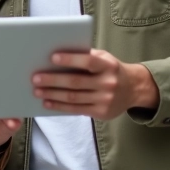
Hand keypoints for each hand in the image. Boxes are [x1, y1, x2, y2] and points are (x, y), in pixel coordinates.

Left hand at [32, 49, 158, 119]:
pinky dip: (60, 106)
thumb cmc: (111, 69)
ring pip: (73, 98)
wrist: (134, 89)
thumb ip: (86, 56)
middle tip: (35, 78)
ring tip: (37, 91)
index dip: (70, 60)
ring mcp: (105, 100)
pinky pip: (76, 110)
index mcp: (108, 66)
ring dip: (52, 95)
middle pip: (76, 82)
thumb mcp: (104, 58)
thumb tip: (56, 58)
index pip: (88, 61)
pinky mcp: (101, 113)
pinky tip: (48, 102)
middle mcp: (108, 83)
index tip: (52, 58)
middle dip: (53, 80)